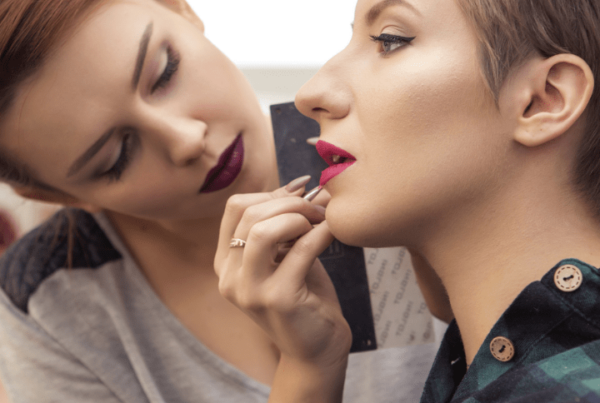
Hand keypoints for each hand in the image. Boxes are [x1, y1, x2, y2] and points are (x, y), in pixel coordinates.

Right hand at [214, 178, 350, 402]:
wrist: (316, 350)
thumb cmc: (304, 298)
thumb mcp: (285, 257)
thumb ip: (284, 225)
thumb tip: (302, 183)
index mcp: (225, 262)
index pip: (235, 208)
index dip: (271, 193)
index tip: (300, 193)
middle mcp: (229, 277)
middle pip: (249, 214)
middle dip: (290, 203)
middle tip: (317, 208)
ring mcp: (249, 290)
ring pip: (262, 230)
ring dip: (297, 217)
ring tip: (318, 223)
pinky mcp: (277, 300)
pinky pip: (301, 250)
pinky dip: (321, 233)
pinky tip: (333, 230)